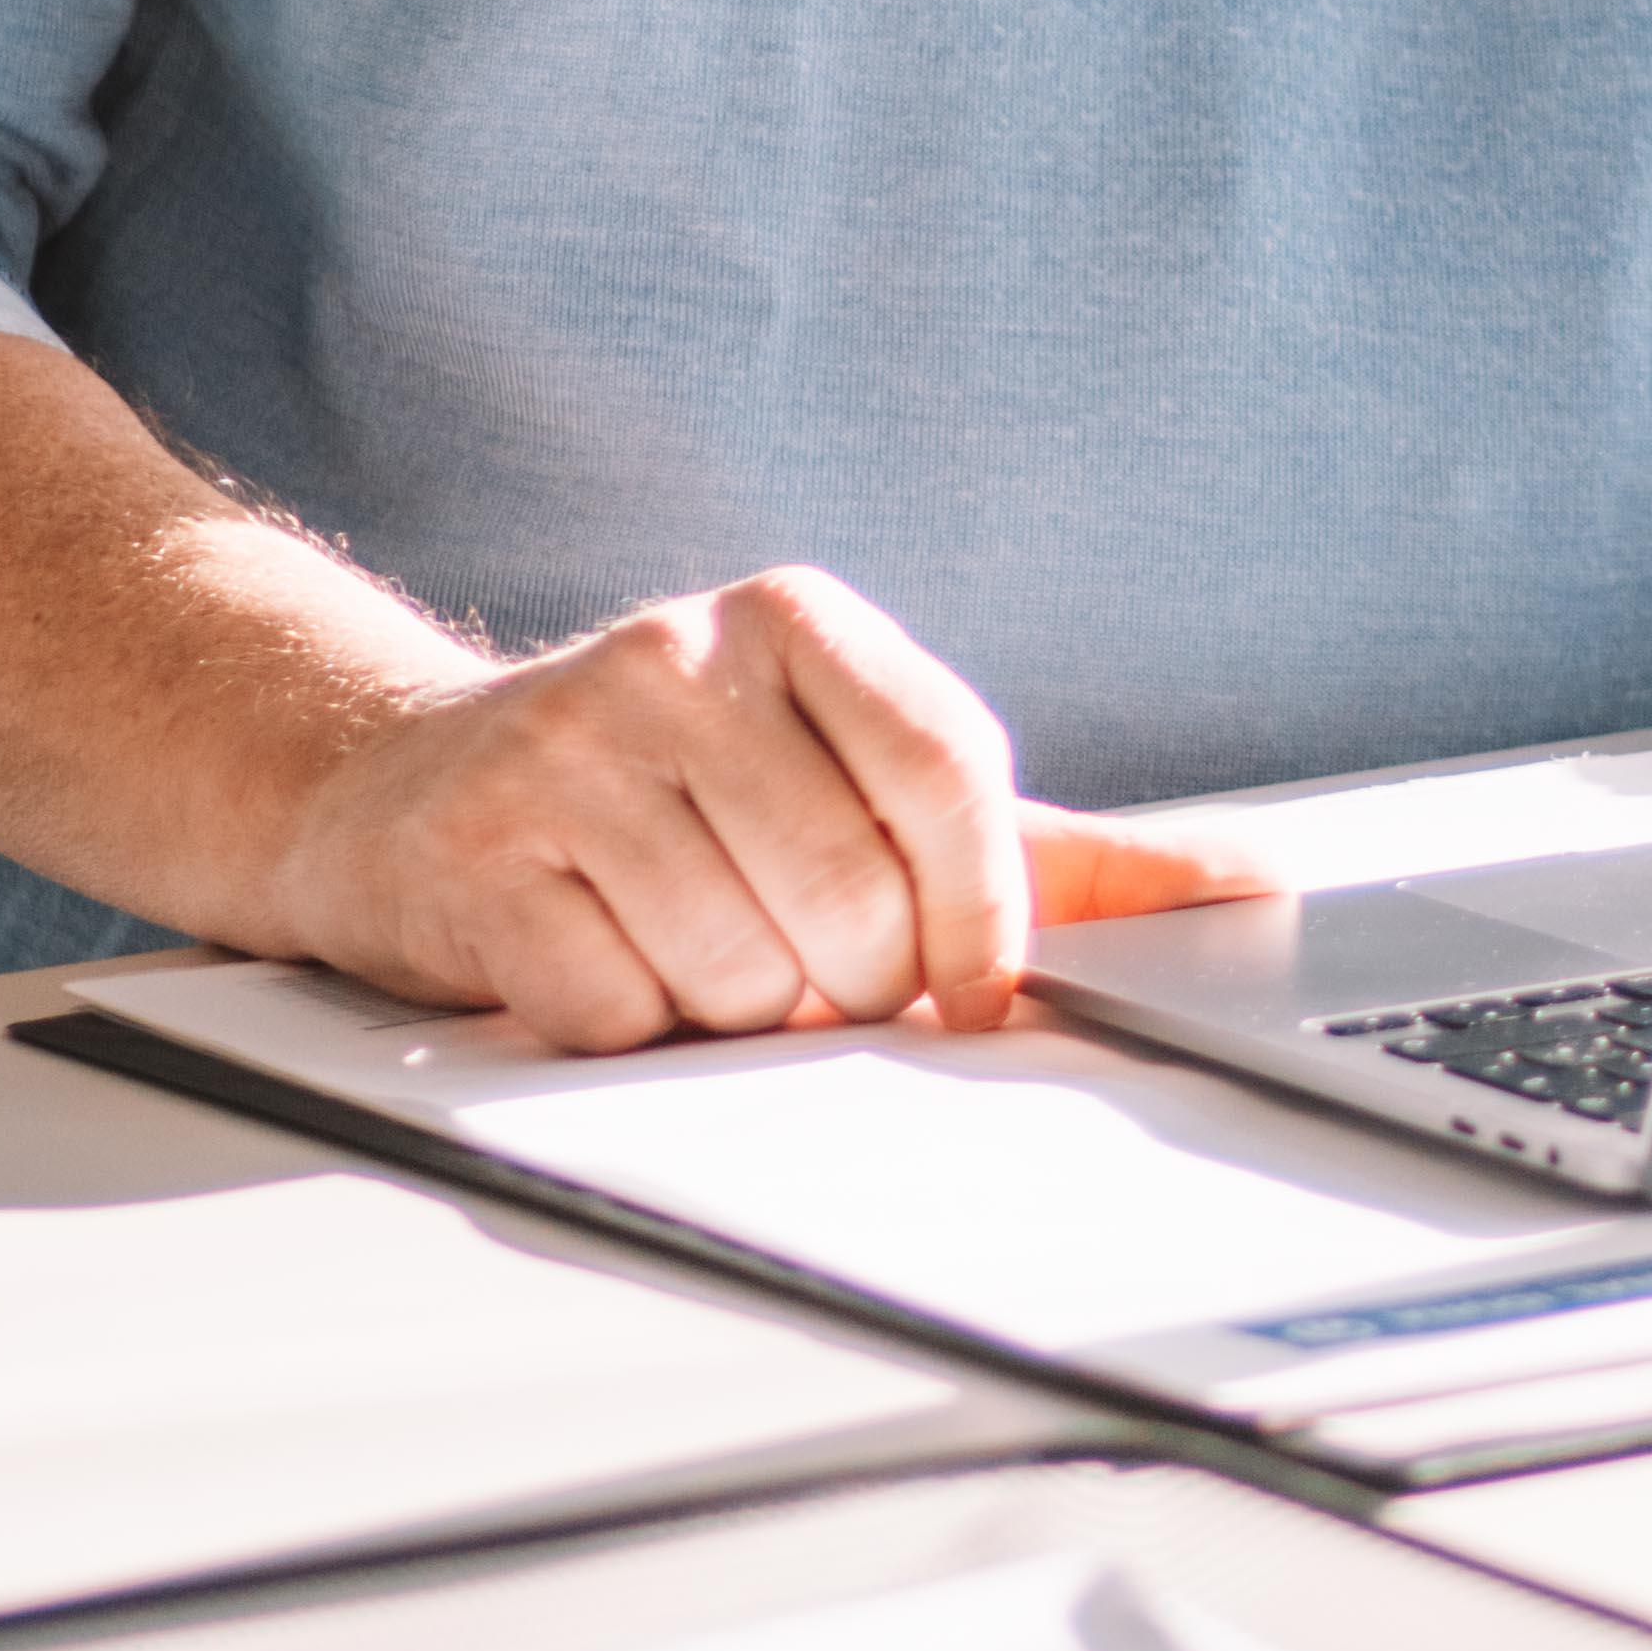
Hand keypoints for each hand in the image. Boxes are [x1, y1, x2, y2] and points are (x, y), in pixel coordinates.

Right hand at [265, 563, 1264, 1052]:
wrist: (403, 789)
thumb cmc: (670, 793)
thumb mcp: (860, 785)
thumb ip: (1053, 846)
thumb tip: (1249, 880)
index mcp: (795, 621)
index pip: (952, 775)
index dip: (980, 917)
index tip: (969, 996)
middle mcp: (679, 655)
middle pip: (853, 898)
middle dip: (842, 985)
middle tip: (792, 968)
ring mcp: (568, 746)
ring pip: (738, 972)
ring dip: (732, 1013)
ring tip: (688, 952)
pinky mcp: (478, 853)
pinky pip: (618, 1011)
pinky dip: (628, 1029)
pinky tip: (597, 963)